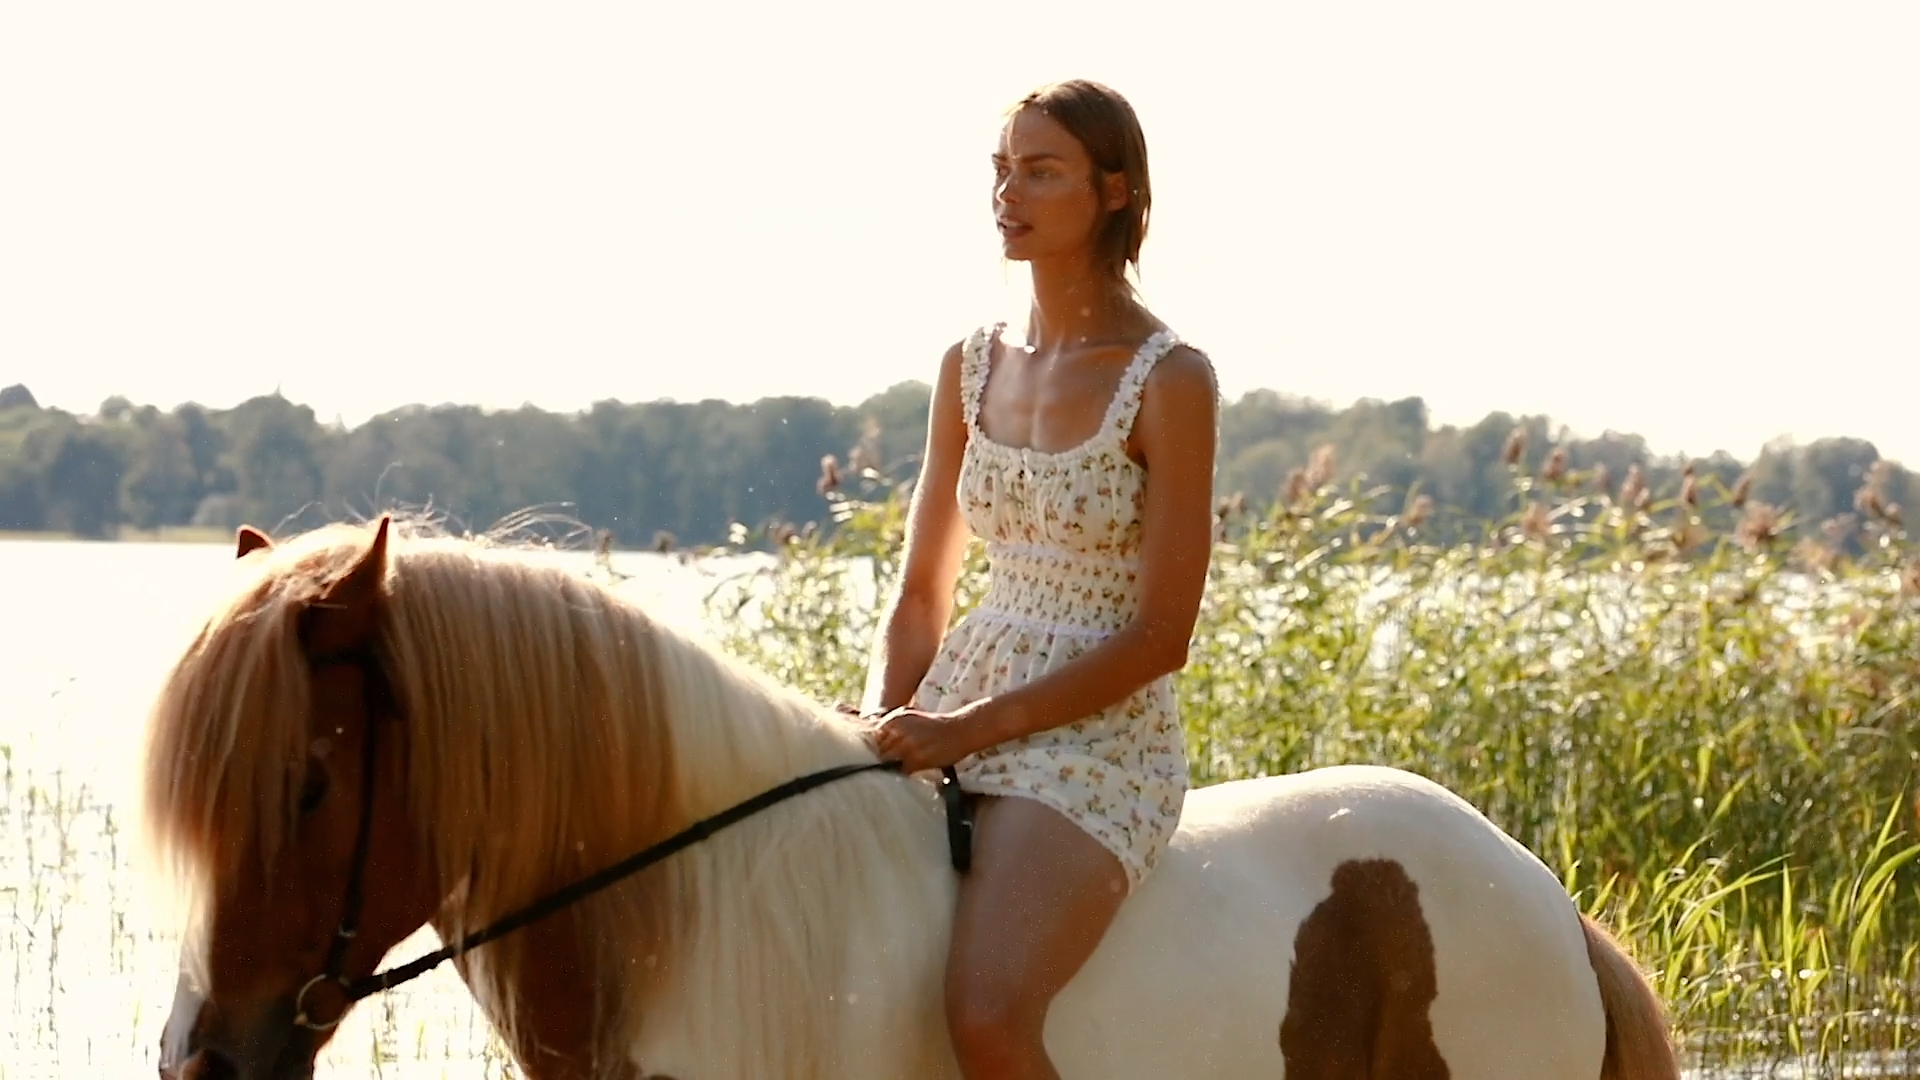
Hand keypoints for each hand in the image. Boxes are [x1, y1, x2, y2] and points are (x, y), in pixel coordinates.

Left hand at [868, 704, 992, 774]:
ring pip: (888, 762)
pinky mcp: (916, 759)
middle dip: (884, 757)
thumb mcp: (912, 718)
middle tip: (892, 762)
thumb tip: (874, 739)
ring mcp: (906, 745)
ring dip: (892, 767)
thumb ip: (894, 727)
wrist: (961, 730)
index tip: (883, 751)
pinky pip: (902, 771)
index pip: (874, 736)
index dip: (878, 746)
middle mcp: (898, 730)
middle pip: (879, 750)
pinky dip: (904, 773)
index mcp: (895, 718)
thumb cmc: (937, 726)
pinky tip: (912, 770)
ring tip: (902, 767)